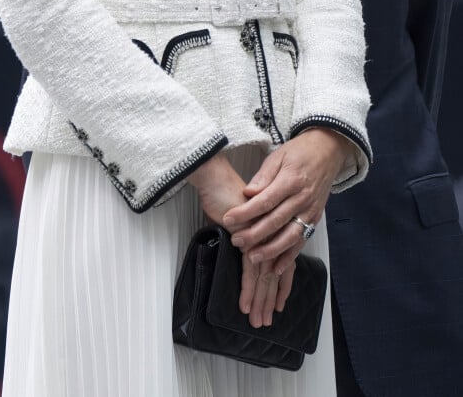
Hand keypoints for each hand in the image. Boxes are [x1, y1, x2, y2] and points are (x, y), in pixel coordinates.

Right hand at [189, 153, 286, 326]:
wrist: (216, 177)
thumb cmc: (227, 192)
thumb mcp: (243, 213)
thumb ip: (249, 230)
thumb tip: (246, 245)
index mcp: (271, 230)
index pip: (282, 264)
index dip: (282, 287)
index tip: (279, 305)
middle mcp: (269, 236)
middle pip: (273, 275)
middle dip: (269, 300)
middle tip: (265, 321)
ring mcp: (259, 238)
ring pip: (263, 277)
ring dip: (259, 300)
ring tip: (256, 320)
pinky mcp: (246, 239)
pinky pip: (248, 270)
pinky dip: (246, 289)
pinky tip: (244, 304)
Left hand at [222, 129, 349, 274]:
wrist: (328, 150)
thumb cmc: (300, 151)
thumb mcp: (278, 156)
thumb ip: (263, 177)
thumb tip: (248, 193)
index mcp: (291, 180)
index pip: (265, 201)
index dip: (246, 212)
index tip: (228, 218)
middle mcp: (303, 198)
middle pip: (276, 221)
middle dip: (254, 234)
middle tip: (236, 241)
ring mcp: (311, 210)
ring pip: (290, 236)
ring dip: (271, 250)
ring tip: (253, 257)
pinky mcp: (315, 218)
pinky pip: (302, 240)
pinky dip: (290, 256)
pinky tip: (277, 266)